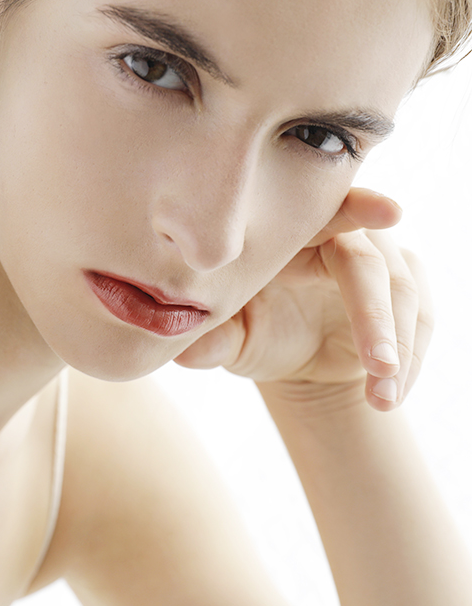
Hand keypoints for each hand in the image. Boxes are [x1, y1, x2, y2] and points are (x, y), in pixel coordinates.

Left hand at [173, 188, 433, 410]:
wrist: (293, 359)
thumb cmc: (254, 332)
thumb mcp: (231, 339)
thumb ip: (212, 340)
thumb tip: (182, 352)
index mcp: (294, 233)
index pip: (327, 212)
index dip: (358, 208)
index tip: (389, 210)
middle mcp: (343, 237)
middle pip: (371, 262)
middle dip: (378, 315)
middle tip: (379, 363)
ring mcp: (381, 260)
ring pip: (403, 293)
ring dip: (397, 348)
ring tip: (382, 397)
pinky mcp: (407, 288)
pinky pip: (422, 319)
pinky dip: (411, 359)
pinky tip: (390, 394)